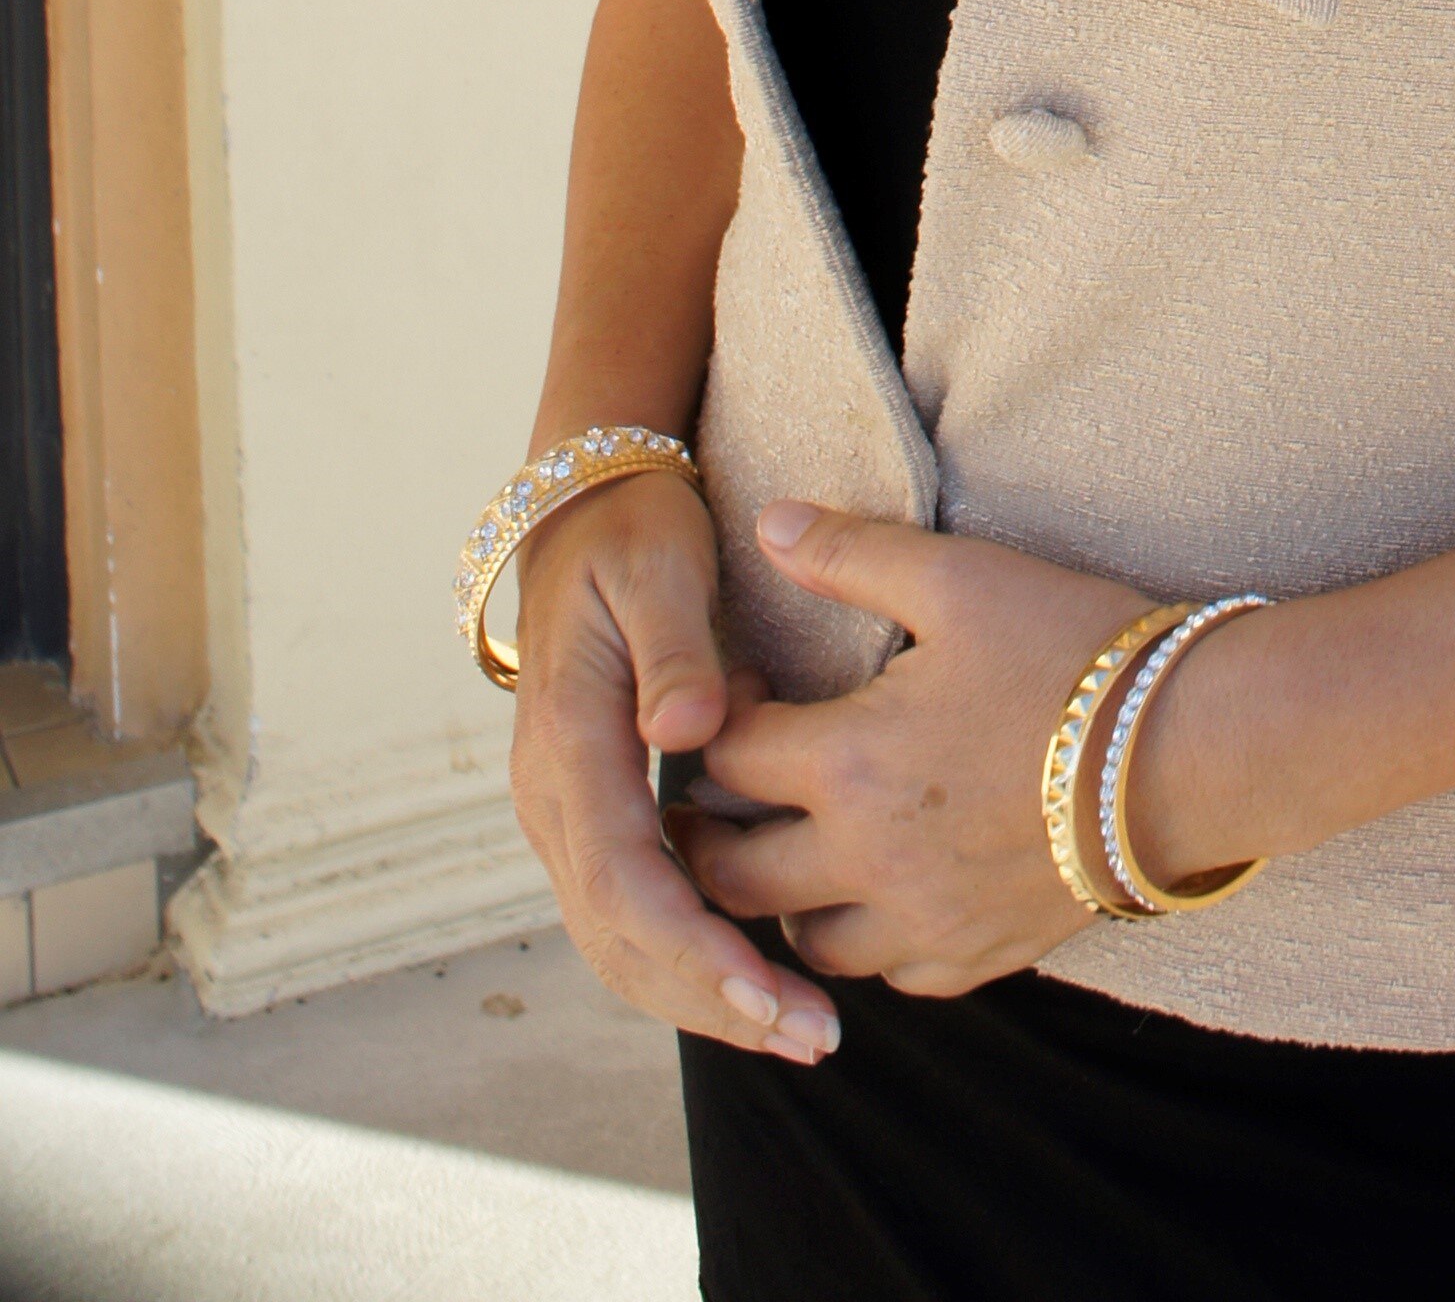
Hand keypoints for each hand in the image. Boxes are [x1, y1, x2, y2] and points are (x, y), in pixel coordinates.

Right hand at [507, 470, 839, 1066]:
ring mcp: (567, 813)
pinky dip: (692, 958)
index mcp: (567, 743)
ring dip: (705, 995)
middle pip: (621, 939)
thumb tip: (688, 732)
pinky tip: (764, 977)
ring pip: (622, 943)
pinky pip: (636, 911)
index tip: (770, 993)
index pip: (624, 882)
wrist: (587, 509)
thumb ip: (675, 650)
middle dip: (712, 999)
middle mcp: (553, 797)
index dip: (695, 949)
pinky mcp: (595, 816)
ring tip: (801, 1028)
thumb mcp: (660, 567)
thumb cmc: (635, 532)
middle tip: (811, 1035)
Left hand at [667, 504, 1151, 996]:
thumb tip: (768, 525)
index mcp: (847, 764)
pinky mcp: (979, 956)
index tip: (752, 690)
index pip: (729, 758)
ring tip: (803, 848)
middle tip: (725, 797)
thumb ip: (851, 554)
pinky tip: (890, 892)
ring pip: (808, 941)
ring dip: (787, 900)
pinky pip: (892, 976)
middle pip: (737, 876)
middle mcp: (866, 860)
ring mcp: (924, 922)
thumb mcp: (960, 579)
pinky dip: (873, 941)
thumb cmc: (1074, 651)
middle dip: (713, 833)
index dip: (721, 718)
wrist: (1192, 747)